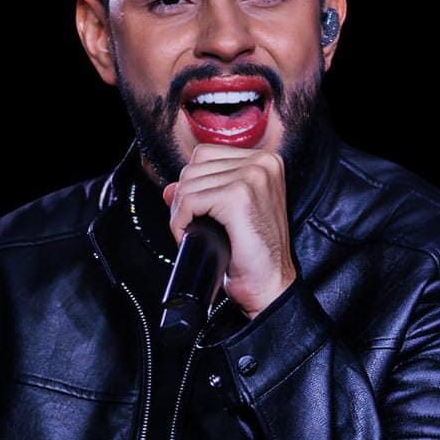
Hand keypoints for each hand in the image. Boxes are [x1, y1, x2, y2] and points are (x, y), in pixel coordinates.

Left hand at [161, 143, 297, 318]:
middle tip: (189, 226)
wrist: (269, 284)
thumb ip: (203, 193)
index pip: (205, 154)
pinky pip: (189, 201)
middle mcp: (262, 163)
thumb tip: (169, 188)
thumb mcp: (229, 215)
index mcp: (265, 161)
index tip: (195, 211)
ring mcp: (251, 177)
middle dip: (183, 199)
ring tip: (191, 233)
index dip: (192, 184)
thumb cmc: (255, 254)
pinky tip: (189, 237)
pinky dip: (179, 222)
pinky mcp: (237, 197)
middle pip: (193, 167)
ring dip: (180, 212)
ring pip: (188, 183)